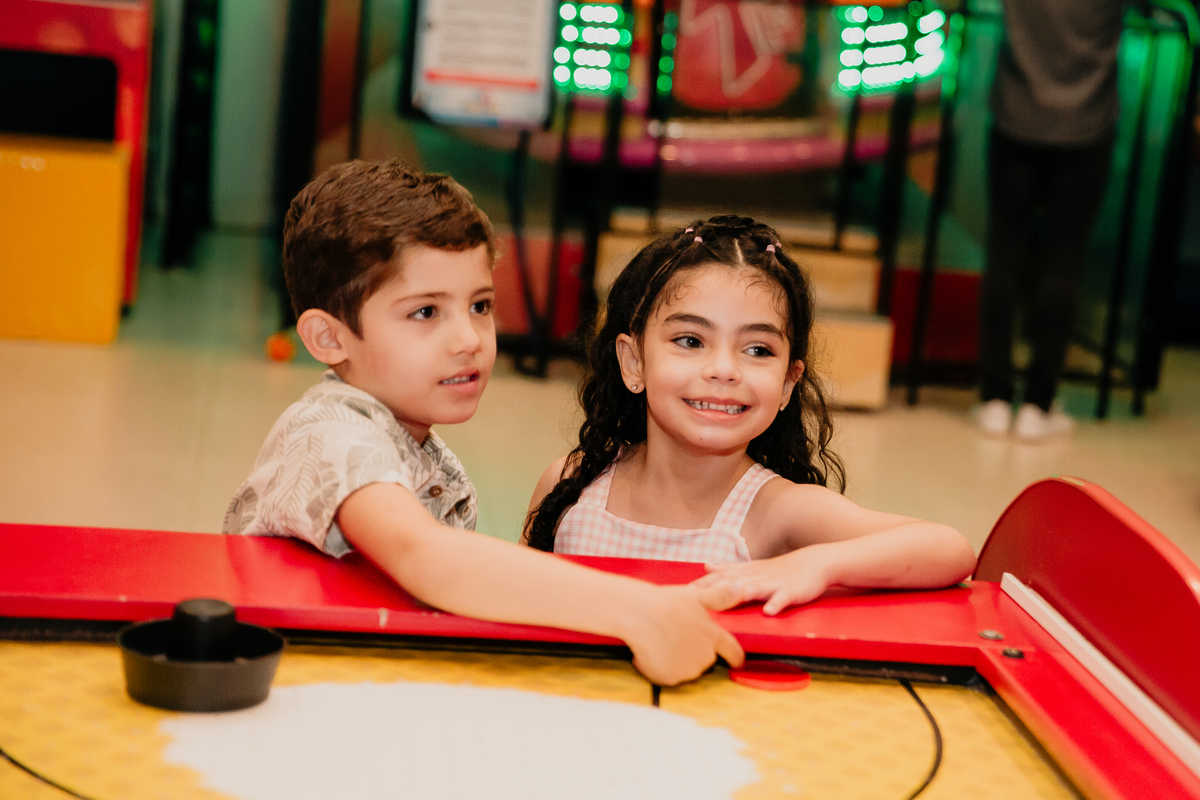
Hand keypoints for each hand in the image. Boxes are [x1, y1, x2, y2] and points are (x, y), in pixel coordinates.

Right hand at [621, 584, 743, 685]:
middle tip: (675, 635)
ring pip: (686, 669)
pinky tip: (650, 652)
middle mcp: (704, 656)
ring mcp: (687, 670)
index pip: (733, 651)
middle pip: (705, 660)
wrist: (639, 615)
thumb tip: (741, 588)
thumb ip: (719, 596)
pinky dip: (659, 668)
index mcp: (713, 636)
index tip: (736, 662)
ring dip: (677, 661)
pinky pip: (667, 676)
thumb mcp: (695, 596)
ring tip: (661, 642)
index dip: (735, 657)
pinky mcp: (669, 678)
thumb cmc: (666, 602)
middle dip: (694, 652)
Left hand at [693, 548, 831, 615]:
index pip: (719, 578)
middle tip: (692, 599)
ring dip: (740, 593)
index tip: (680, 593)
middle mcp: (756, 577)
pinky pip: (783, 598)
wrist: (815, 562)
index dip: (700, 585)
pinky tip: (769, 612)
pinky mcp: (792, 590)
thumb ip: (730, 569)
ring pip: (754, 588)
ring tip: (727, 600)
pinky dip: (776, 603)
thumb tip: (706, 566)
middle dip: (712, 590)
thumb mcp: (753, 567)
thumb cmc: (781, 569)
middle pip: (730, 582)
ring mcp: (773, 583)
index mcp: (746, 573)